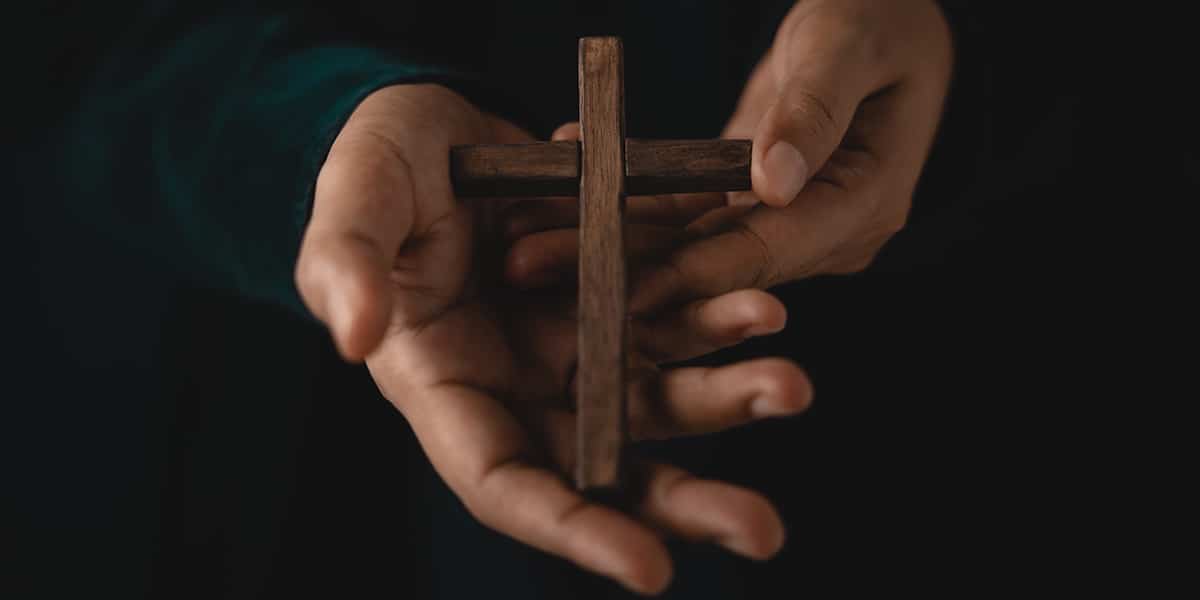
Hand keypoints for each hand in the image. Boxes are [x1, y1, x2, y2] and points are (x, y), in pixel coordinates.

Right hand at [294, 84, 812, 593]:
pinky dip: (720, 310)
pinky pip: (678, 311)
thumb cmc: (381, 164)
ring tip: (787, 381)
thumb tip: (354, 338)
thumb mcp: (352, 200)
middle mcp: (523, 379)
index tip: (649, 568)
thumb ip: (344, 265)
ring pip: (660, 389)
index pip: (507, 483)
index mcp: (448, 385)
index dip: (574, 529)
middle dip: (684, 501)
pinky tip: (765, 298)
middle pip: (606, 462)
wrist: (440, 117)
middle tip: (762, 529)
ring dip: (726, 394)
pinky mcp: (619, 287)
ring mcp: (577, 335)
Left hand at [504, 0, 953, 312]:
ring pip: (689, 246)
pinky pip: (687, 213)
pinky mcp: (755, 206)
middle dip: (623, 269)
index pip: (763, 253)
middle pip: (713, 264)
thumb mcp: (851, 44)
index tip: (617, 283)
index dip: (687, 273)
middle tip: (531, 264)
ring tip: (525, 240)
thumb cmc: (880, 15)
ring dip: (611, 244)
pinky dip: (630, 205)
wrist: (887, 18)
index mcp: (862, 205)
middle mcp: (823, 232)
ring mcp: (788, 223)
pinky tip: (570, 185)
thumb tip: (770, 184)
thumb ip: (814, 109)